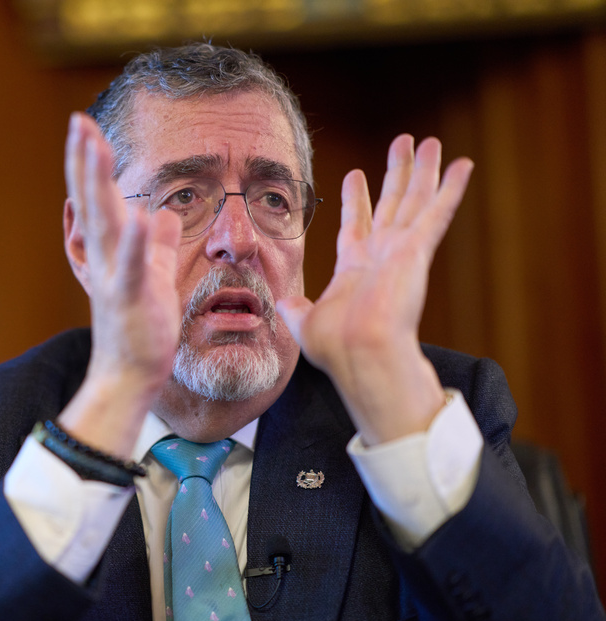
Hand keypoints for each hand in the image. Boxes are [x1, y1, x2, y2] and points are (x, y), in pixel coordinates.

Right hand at [57, 113, 181, 454]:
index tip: (85, 127)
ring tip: (94, 148)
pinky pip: (130, 268)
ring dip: (97, 184)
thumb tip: (161, 215)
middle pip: (91, 201)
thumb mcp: (154, 277)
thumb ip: (155, 245)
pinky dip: (131, 243)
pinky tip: (134, 216)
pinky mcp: (131, 301)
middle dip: (85, 160)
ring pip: (103, 224)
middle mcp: (103, 260)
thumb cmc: (140, 329)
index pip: (96, 200)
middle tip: (77, 122)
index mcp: (110, 252)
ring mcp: (113, 278)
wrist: (129, 376)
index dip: (90, 163)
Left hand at [277, 135, 473, 444]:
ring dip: (424, 170)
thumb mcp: (304, 322)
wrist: (360, 353)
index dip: (356, 198)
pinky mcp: (417, 250)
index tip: (354, 173)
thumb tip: (281, 303)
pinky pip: (437, 212)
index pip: (356, 224)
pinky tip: (463, 164)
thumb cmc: (335, 347)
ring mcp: (401, 251)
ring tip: (430, 141)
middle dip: (397, 173)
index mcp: (354, 269)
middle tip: (404, 143)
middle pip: (392, 204)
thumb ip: (295, 308)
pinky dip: (451, 188)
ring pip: (415, 200)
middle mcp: (380, 255)